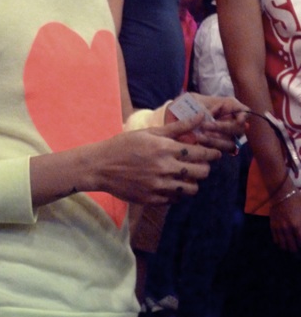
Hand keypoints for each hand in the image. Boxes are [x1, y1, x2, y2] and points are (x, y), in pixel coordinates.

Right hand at [94, 116, 220, 204]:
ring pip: (191, 189)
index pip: (200, 153)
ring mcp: (159, 186)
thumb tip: (200, 117)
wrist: (100, 166)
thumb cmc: (124, 145)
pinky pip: (175, 199)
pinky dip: (177, 192)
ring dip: (192, 182)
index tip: (215, 153)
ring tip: (185, 175)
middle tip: (200, 164)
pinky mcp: (153, 199)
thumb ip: (177, 127)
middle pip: (200, 173)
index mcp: (165, 148)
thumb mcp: (149, 132)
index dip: (212, 154)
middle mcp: (165, 168)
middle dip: (204, 168)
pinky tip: (170, 183)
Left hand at [189, 94, 247, 152]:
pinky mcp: (216, 148)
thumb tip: (212, 112)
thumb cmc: (185, 105)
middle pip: (238, 128)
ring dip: (216, 140)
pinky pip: (221, 151)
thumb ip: (201, 104)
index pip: (243, 111)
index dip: (244, 115)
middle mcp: (229, 122)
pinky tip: (199, 142)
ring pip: (230, 142)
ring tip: (199, 136)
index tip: (239, 119)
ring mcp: (224, 136)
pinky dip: (211, 147)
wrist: (174, 118)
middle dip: (223, 127)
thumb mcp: (192, 100)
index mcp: (226, 108)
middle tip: (205, 125)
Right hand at [270, 190, 300, 252]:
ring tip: (290, 246)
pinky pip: (275, 239)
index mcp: (296, 225)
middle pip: (292, 247)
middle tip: (297, 247)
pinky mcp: (272, 225)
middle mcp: (287, 228)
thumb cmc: (297, 201)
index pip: (300, 242)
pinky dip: (280, 242)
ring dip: (287, 248)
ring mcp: (278, 227)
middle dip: (296, 249)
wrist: (282, 193)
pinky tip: (283, 241)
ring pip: (283, 245)